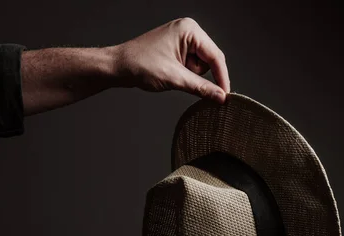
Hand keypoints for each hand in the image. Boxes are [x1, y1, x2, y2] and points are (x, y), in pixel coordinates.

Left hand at [108, 18, 230, 103]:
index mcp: (189, 30)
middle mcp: (188, 30)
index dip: (222, 78)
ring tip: (171, 75)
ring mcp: (182, 39)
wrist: (117, 67)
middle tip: (181, 80)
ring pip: (201, 66)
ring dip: (190, 76)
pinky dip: (184, 75)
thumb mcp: (175, 78)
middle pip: (210, 61)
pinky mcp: (177, 49)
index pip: (216, 56)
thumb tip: (221, 97)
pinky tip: (170, 74)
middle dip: (198, 75)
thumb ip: (201, 88)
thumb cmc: (140, 65)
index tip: (225, 97)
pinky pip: (191, 66)